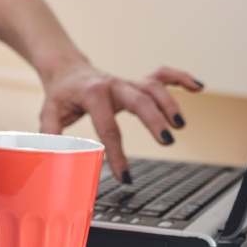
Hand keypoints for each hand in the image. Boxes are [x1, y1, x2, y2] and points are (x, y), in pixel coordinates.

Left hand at [39, 64, 202, 183]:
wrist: (66, 69)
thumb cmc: (60, 94)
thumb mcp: (49, 113)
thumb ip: (51, 135)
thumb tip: (51, 158)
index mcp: (93, 94)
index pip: (107, 126)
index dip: (116, 153)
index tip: (125, 177)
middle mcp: (114, 85)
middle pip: (139, 100)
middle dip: (154, 119)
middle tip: (167, 140)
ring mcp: (128, 83)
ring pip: (154, 87)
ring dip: (170, 103)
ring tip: (180, 124)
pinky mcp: (137, 81)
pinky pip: (163, 75)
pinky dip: (181, 78)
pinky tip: (198, 87)